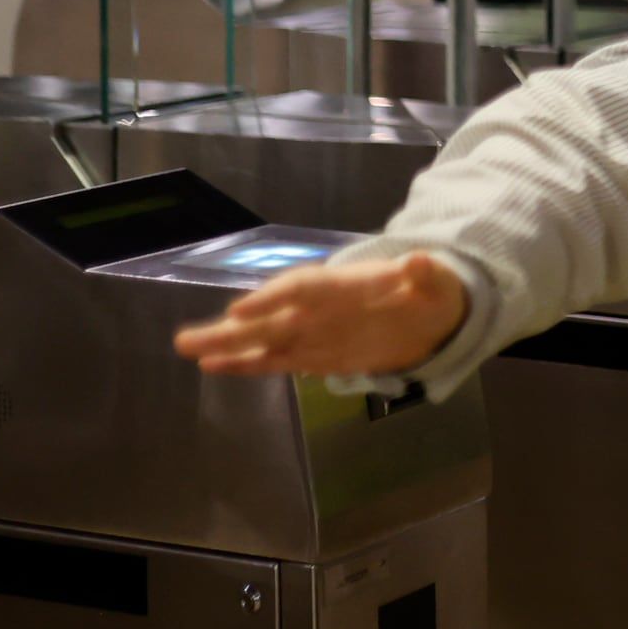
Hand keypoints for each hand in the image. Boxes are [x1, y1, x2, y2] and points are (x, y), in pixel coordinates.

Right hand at [173, 253, 468, 378]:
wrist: (433, 315)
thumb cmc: (433, 293)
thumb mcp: (439, 283)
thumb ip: (427, 275)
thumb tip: (419, 260)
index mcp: (345, 285)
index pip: (303, 288)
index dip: (272, 297)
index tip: (241, 309)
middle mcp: (320, 309)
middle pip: (271, 317)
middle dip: (233, 329)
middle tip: (188, 341)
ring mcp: (314, 332)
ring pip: (264, 340)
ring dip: (228, 347)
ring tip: (188, 351)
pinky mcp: (315, 354)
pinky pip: (277, 360)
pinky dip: (248, 365)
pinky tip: (215, 368)